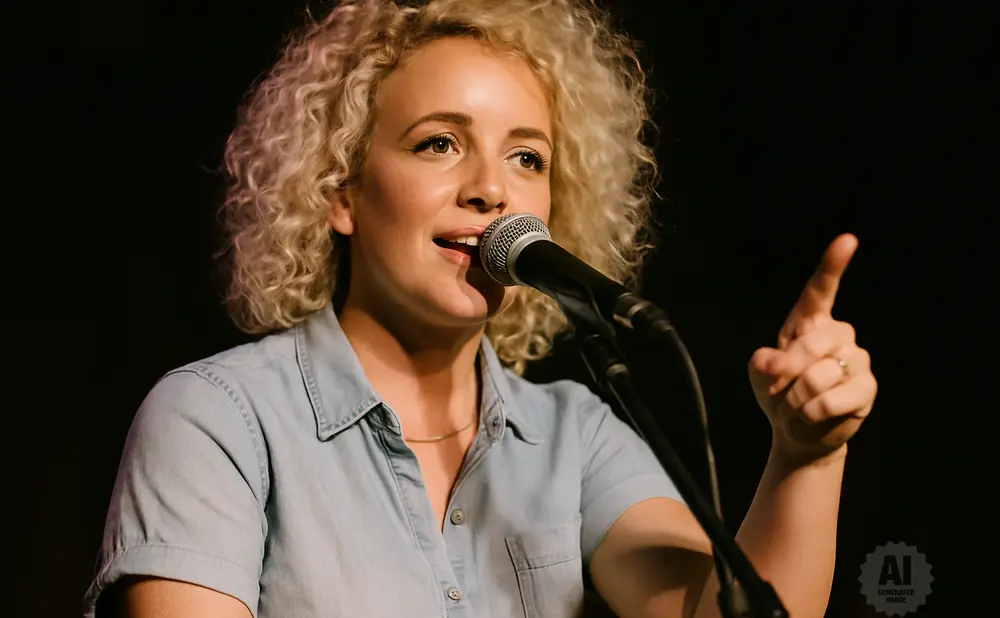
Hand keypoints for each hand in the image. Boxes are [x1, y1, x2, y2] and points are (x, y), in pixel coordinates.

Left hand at [748, 234, 876, 466]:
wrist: (797, 431)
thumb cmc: (778, 394)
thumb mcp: (760, 375)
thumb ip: (763, 362)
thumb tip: (778, 362)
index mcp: (809, 323)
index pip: (820, 289)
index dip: (832, 265)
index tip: (847, 240)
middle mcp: (839, 334)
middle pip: (812, 344)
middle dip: (789, 372)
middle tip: (782, 390)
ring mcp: (857, 359)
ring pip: (821, 375)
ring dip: (797, 398)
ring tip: (798, 406)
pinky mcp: (867, 388)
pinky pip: (834, 399)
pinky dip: (813, 413)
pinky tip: (813, 416)